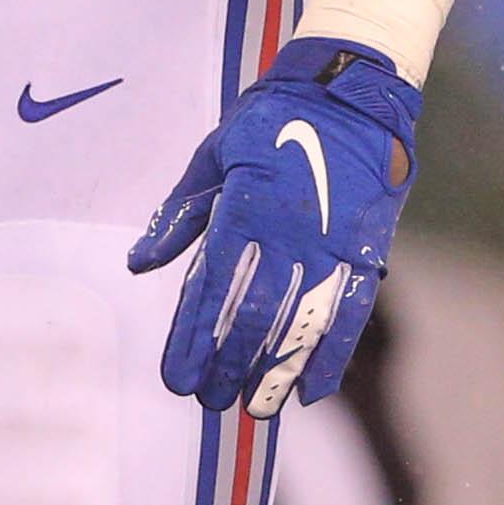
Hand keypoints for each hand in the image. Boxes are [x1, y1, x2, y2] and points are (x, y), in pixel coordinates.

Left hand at [127, 37, 418, 416]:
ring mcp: (330, 245)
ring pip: (300, 322)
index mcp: (243, 208)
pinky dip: (332, 355)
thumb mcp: (213, 156)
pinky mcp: (365, 252)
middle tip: (209, 401)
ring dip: (275, 371)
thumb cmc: (270, 123)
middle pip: (252, 314)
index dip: (192, 337)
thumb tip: (138, 265)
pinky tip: (313, 393)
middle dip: (228, 363)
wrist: (349, 94)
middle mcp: (287, 233)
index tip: (176, 378)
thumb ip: (177, 216)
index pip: (210, 287)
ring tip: (253, 410)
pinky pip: (349, 314)